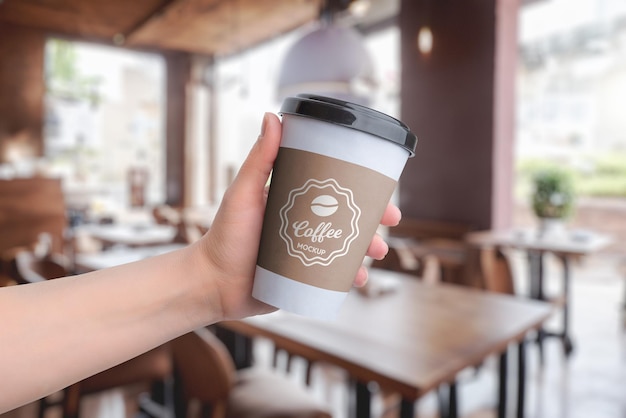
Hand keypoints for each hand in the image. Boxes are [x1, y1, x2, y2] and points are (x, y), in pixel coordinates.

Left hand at [198, 112, 400, 319]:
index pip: (334, 190)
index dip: (362, 187)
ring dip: (367, 248)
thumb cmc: (224, 236)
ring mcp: (307, 252)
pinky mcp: (305, 278)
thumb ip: (259, 159)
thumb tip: (271, 116)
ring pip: (347, 247)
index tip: (382, 188)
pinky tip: (358, 278)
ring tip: (376, 253)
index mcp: (295, 201)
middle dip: (373, 219)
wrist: (212, 284)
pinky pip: (335, 276)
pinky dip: (351, 277)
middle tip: (389, 221)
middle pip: (347, 218)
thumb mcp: (243, 194)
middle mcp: (304, 225)